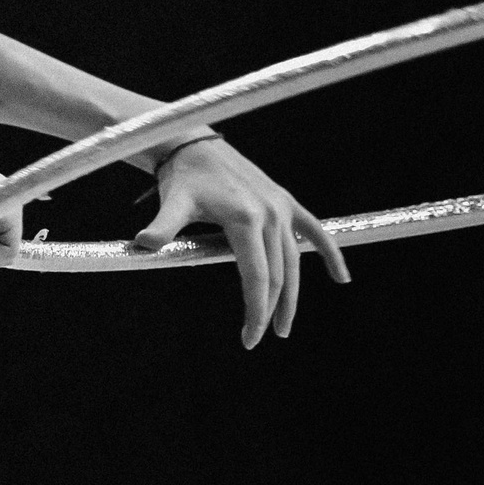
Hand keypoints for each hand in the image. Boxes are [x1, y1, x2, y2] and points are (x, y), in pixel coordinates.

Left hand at [133, 139, 349, 346]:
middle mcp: (270, 213)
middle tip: (261, 337)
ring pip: (294, 261)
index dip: (256, 312)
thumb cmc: (182, 178)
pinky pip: (315, 230)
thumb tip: (143, 243)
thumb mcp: (173, 203)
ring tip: (283, 325)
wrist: (194, 145)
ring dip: (293, 295)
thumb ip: (162, 227)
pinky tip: (341, 277)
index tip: (250, 339)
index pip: (258, 278)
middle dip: (271, 310)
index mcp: (246, 219)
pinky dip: (330, 253)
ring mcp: (281, 207)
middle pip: (278, 275)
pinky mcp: (285, 201)